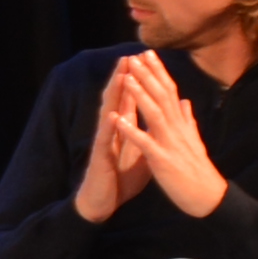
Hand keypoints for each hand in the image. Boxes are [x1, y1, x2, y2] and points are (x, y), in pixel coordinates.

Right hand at [72, 72, 153, 223]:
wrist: (105, 202)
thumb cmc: (120, 179)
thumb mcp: (140, 152)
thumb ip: (146, 133)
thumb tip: (157, 119)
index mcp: (123, 129)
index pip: (130, 100)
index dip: (138, 81)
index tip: (144, 61)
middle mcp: (111, 131)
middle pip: (118, 100)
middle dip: (124, 78)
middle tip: (131, 55)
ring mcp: (104, 142)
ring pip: (108, 113)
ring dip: (114, 94)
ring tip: (120, 74)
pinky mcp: (100, 157)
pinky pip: (105, 139)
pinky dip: (109, 125)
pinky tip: (111, 113)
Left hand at [111, 52, 227, 217]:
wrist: (208, 198)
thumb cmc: (198, 170)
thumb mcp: (193, 141)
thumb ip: (187, 120)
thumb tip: (185, 101)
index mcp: (180, 124)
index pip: (169, 92)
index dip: (158, 72)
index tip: (147, 53)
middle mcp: (177, 129)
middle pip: (162, 97)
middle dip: (148, 75)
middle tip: (135, 55)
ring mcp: (170, 144)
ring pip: (155, 114)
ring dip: (140, 95)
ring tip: (127, 77)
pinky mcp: (162, 160)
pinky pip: (144, 143)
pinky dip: (130, 130)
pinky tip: (117, 119)